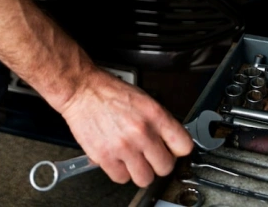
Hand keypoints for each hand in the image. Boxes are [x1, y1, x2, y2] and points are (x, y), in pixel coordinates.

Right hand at [60, 69, 193, 186]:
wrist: (83, 90)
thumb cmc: (110, 92)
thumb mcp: (143, 99)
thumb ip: (159, 121)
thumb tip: (171, 140)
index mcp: (154, 114)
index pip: (184, 146)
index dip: (178, 150)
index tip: (173, 150)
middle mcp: (141, 132)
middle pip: (165, 167)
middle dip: (159, 163)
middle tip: (152, 156)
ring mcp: (124, 147)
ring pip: (145, 178)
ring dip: (140, 171)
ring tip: (134, 159)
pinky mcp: (105, 157)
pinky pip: (121, 178)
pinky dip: (120, 171)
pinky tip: (118, 158)